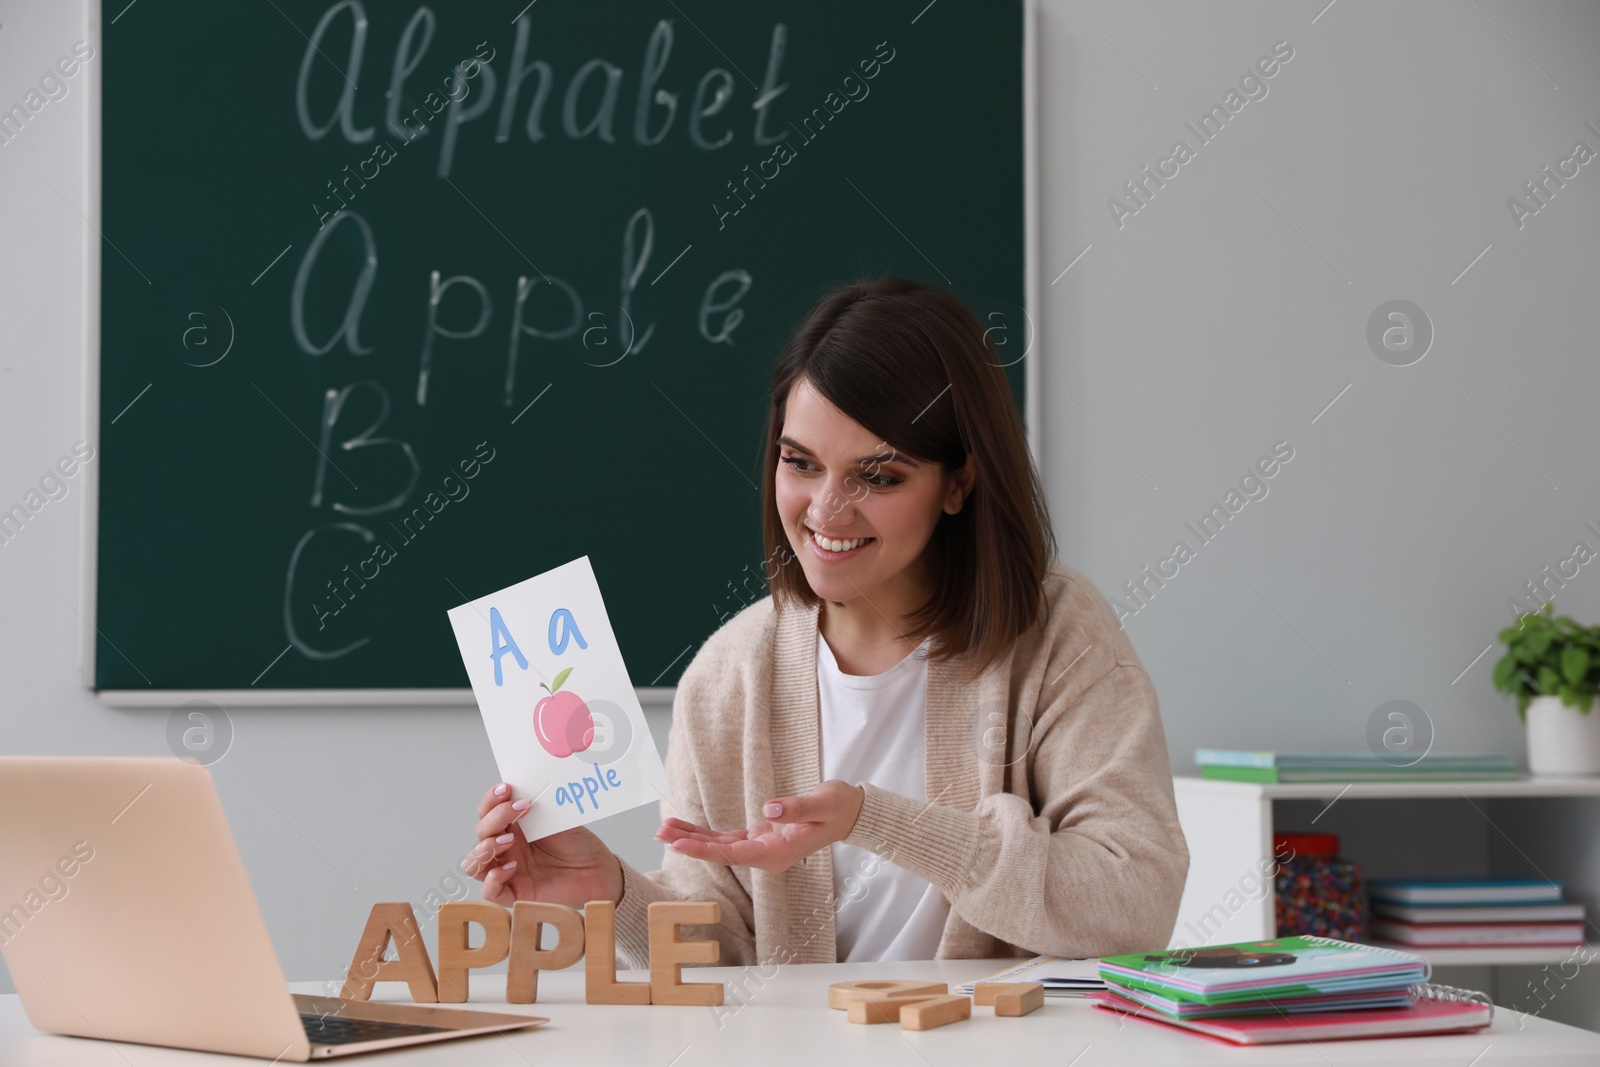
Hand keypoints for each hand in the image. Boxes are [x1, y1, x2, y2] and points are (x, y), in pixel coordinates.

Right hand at [462, 783, 623, 908]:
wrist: (598, 869)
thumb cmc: (578, 844)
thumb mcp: (557, 818)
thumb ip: (536, 806)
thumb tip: (521, 786)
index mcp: (513, 827)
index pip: (487, 812)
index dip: (490, 800)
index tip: (505, 788)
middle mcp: (506, 848)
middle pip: (481, 832)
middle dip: (495, 817)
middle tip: (520, 808)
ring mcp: (507, 870)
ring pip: (474, 862)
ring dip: (486, 847)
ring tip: (510, 839)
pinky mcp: (515, 894)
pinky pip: (488, 891)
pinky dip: (494, 878)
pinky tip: (512, 866)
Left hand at [654, 780, 865, 874]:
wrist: (849, 813)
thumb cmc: (837, 808)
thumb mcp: (823, 803)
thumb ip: (797, 807)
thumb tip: (769, 810)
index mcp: (779, 853)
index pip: (736, 855)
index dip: (706, 850)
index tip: (681, 844)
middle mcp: (766, 855)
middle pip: (721, 853)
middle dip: (690, 843)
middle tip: (660, 834)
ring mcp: (761, 848)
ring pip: (719, 847)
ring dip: (692, 837)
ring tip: (663, 829)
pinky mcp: (759, 838)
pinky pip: (726, 838)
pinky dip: (705, 832)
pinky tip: (684, 827)